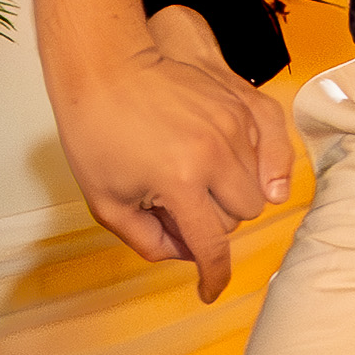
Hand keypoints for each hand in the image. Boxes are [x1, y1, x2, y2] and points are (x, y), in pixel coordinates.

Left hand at [49, 10, 296, 299]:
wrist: (106, 65)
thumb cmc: (96, 129)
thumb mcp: (106, 199)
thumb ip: (145, 238)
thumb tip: (180, 255)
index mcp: (180, 181)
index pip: (212, 245)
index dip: (213, 275)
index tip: (210, 289)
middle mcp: (216, 154)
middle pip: (243, 214)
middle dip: (217, 220)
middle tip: (181, 206)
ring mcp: (233, 126)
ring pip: (256, 185)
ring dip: (230, 192)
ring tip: (192, 176)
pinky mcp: (240, 105)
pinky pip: (258, 151)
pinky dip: (240, 162)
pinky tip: (207, 153)